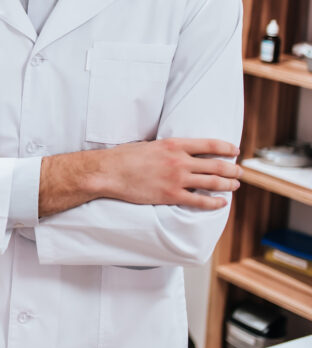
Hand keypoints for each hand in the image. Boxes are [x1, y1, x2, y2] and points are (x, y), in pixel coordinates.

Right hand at [97, 138, 241, 209]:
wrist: (109, 172)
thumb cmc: (124, 157)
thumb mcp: (149, 144)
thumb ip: (167, 148)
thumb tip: (177, 151)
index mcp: (174, 145)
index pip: (210, 145)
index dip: (227, 148)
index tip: (235, 151)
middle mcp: (180, 161)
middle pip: (217, 165)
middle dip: (232, 169)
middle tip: (239, 172)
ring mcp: (177, 179)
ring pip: (213, 183)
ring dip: (228, 185)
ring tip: (235, 186)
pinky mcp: (171, 196)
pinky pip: (200, 201)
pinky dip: (214, 202)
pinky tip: (221, 202)